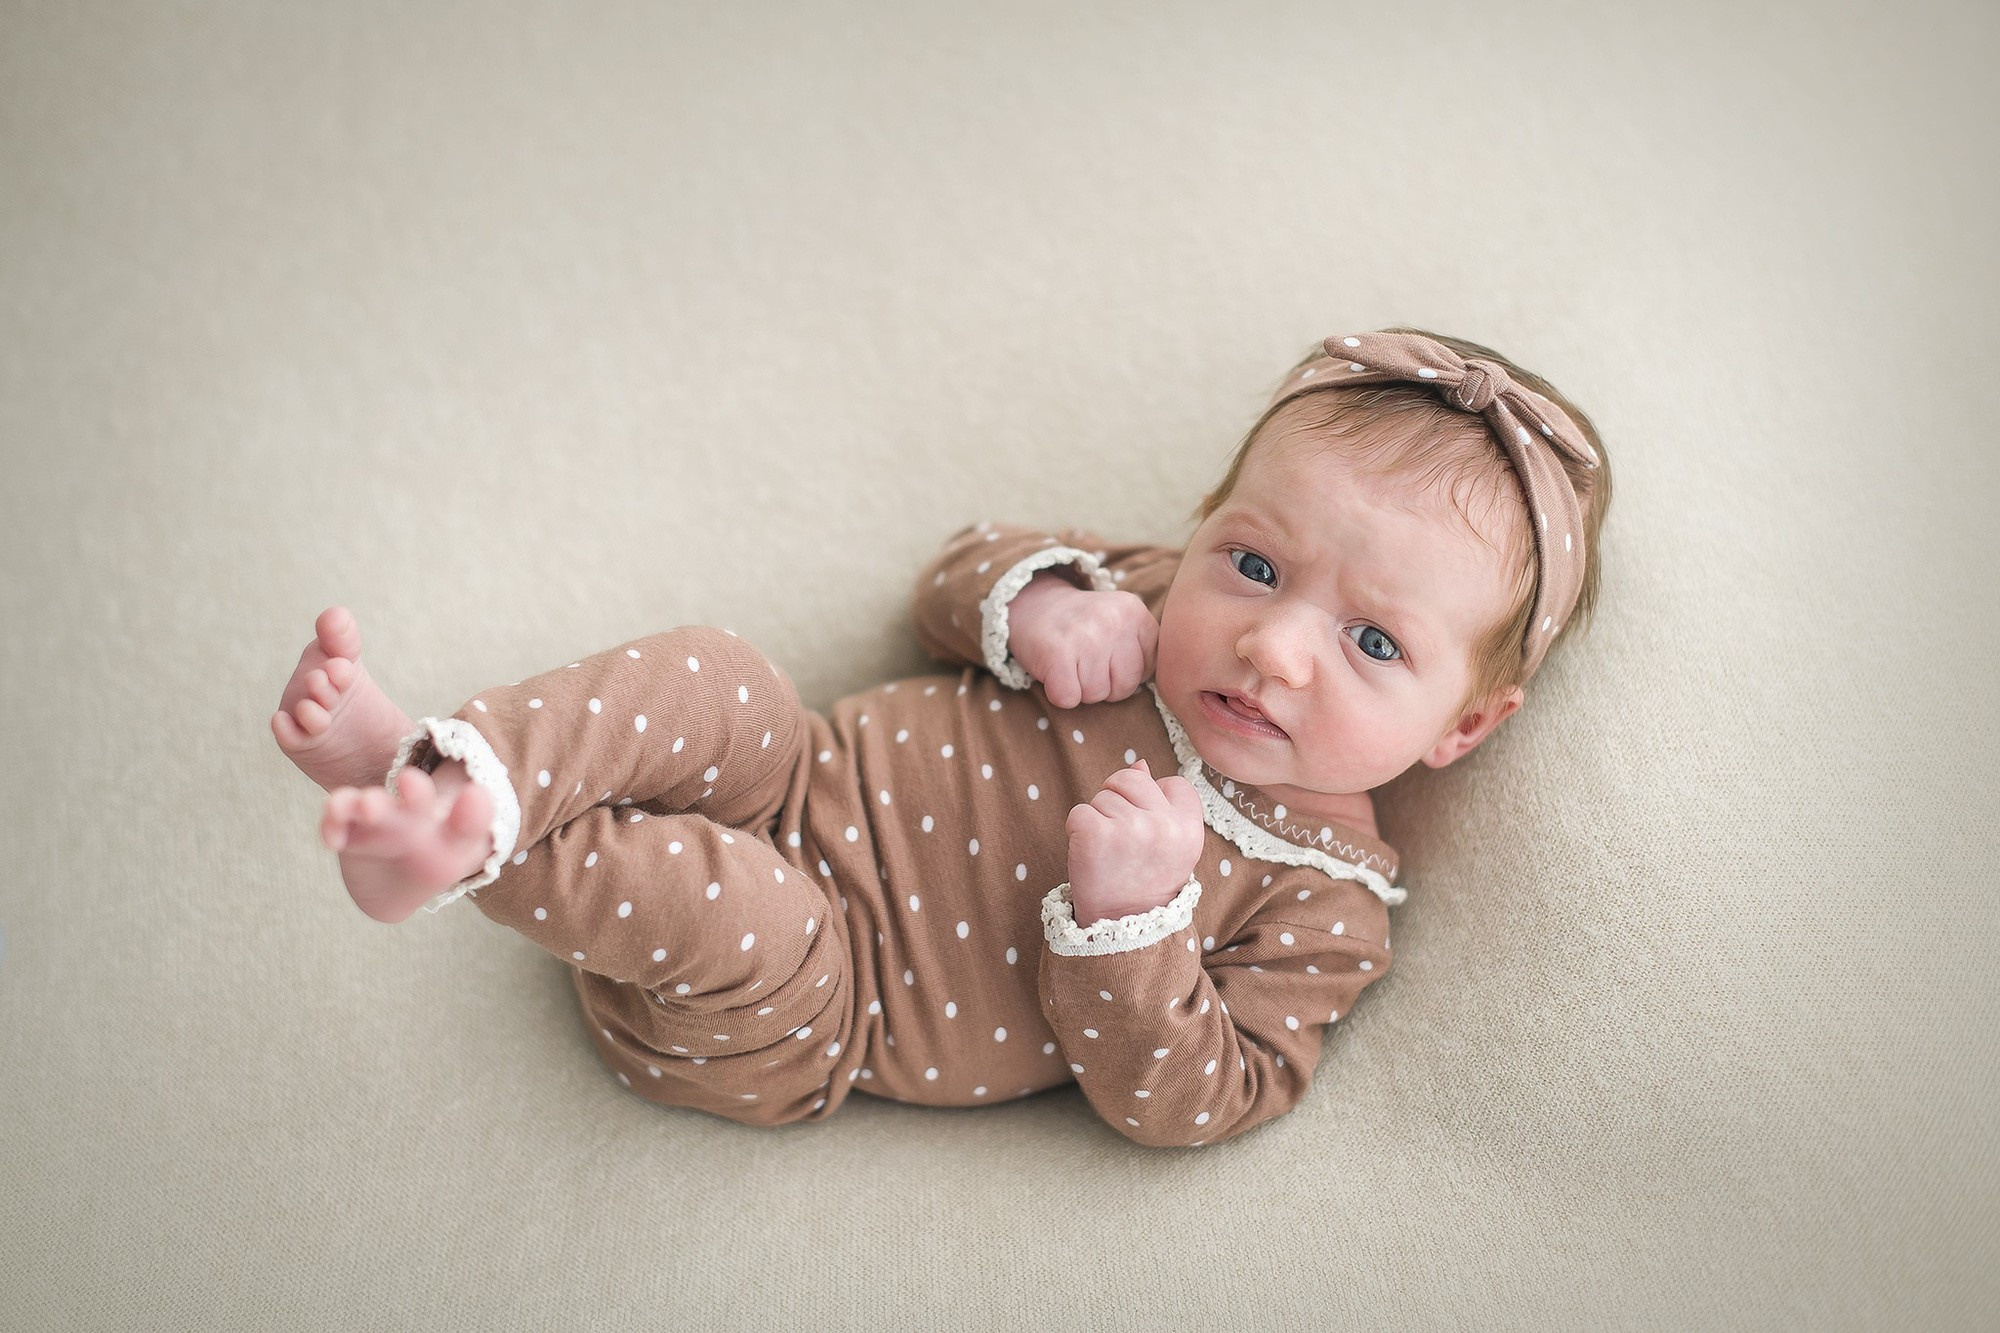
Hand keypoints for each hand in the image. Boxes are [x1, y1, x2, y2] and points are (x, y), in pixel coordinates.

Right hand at [1007, 573, 1158, 708]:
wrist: (1034, 605)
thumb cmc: (1083, 626)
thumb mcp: (1122, 622)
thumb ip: (1144, 648)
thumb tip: (1154, 689)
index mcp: (1135, 612)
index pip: (1148, 671)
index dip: (1125, 672)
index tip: (1107, 655)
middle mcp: (1113, 621)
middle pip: (1124, 688)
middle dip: (1105, 686)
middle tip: (1086, 662)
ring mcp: (1085, 636)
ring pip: (1096, 695)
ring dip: (1080, 688)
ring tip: (1071, 663)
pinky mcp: (1057, 654)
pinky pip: (1069, 698)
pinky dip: (1059, 693)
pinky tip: (1056, 671)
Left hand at [1065, 759, 1205, 921]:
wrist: (1122, 929)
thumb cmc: (1144, 882)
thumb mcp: (1168, 844)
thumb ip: (1159, 803)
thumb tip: (1139, 763)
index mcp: (1190, 827)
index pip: (1171, 782)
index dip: (1153, 801)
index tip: (1149, 833)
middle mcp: (1163, 825)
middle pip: (1131, 778)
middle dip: (1119, 801)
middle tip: (1122, 841)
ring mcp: (1130, 828)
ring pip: (1102, 796)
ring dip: (1099, 820)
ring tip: (1109, 854)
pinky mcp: (1096, 834)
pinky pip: (1079, 812)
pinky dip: (1076, 831)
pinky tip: (1089, 855)